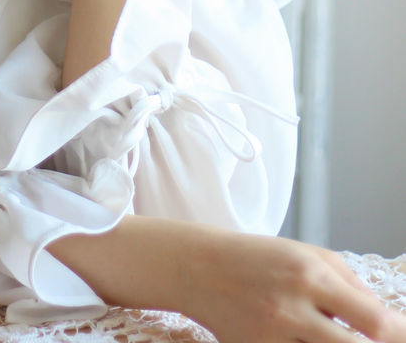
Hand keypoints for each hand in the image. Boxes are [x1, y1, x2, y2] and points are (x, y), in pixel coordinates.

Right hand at [184, 231, 405, 342]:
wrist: (201, 268)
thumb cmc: (260, 258)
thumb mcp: (308, 253)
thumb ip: (351, 284)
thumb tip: (387, 323)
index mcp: (310, 275)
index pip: (372, 320)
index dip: (398, 336)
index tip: (404, 338)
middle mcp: (293, 309)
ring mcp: (273, 337)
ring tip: (333, 336)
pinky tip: (309, 340)